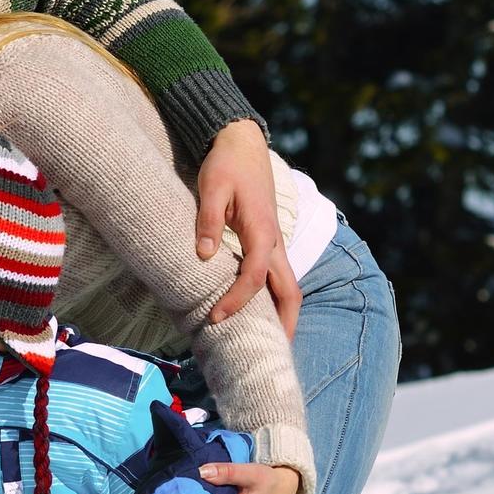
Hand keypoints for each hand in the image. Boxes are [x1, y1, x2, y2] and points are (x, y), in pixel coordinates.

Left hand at [196, 120, 299, 335]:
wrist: (242, 141)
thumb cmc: (226, 163)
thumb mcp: (211, 186)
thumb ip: (208, 220)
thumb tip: (203, 254)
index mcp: (262, 230)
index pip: (255, 276)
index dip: (237, 300)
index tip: (215, 317)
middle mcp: (275, 240)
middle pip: (289, 290)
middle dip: (284, 323)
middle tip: (271, 353)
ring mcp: (275, 241)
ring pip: (288, 284)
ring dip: (282, 313)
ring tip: (270, 340)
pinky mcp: (269, 239)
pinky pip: (277, 275)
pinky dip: (274, 297)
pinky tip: (261, 311)